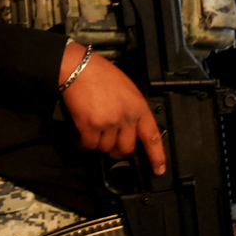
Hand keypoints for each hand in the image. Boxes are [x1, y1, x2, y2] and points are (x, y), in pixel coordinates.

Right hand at [59, 43, 166, 175]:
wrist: (77, 67)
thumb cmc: (99, 73)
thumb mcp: (126, 88)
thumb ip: (132, 108)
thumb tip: (130, 125)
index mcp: (139, 107)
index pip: (152, 137)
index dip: (156, 156)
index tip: (158, 169)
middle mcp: (126, 117)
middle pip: (126, 148)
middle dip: (118, 153)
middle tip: (112, 150)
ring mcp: (108, 122)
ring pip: (106, 148)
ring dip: (98, 146)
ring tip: (92, 137)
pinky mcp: (90, 125)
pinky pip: (89, 145)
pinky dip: (83, 145)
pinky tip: (80, 140)